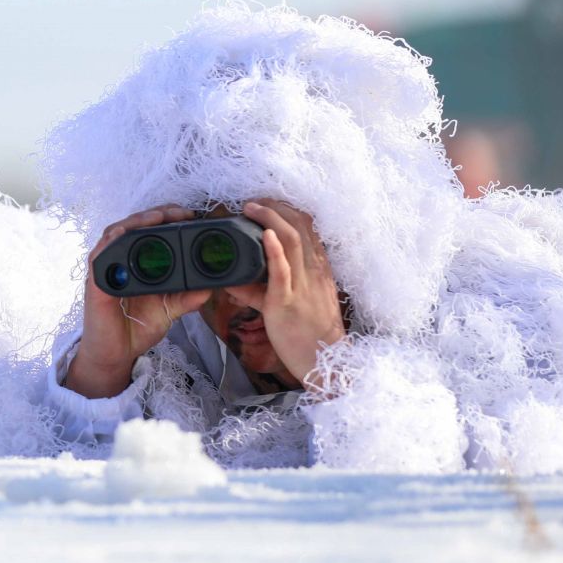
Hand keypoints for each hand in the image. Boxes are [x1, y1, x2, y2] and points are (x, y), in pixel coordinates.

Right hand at [63, 205, 210, 398]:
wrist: (115, 355)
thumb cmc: (136, 329)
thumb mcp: (168, 310)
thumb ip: (187, 298)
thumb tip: (211, 287)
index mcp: (136, 263)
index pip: (149, 231)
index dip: (167, 219)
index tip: (191, 216)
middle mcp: (118, 261)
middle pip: (133, 226)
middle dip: (156, 214)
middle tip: (180, 212)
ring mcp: (105, 270)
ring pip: (115, 233)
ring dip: (136, 221)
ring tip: (158, 217)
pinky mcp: (95, 282)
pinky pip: (100, 256)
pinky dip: (112, 242)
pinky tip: (125, 233)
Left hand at [225, 199, 345, 384]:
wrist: (325, 362)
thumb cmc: (306, 334)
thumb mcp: (290, 303)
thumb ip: (264, 289)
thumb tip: (237, 280)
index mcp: (317, 269)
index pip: (307, 228)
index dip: (286, 210)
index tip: (265, 202)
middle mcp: (314, 271)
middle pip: (301, 226)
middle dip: (275, 206)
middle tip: (252, 200)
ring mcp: (303, 285)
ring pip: (293, 241)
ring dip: (270, 218)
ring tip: (250, 207)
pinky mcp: (288, 302)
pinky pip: (284, 272)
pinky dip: (274, 251)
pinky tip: (266, 236)